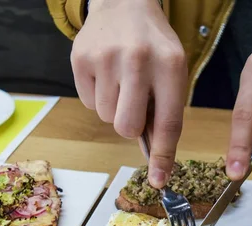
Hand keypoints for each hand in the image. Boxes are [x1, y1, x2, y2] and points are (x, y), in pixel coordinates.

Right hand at [72, 0, 186, 187]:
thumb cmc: (153, 45)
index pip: (168, 122)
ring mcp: (105, 58)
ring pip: (106, 117)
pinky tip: (105, 74)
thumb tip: (154, 156)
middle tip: (132, 107)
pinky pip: (89, 103)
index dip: (163, 156)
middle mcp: (138, 60)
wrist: (123, 4)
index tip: (159, 181)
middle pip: (126, 126)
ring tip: (120, 80)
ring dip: (114, 108)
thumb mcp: (171, 70)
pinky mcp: (80, 59)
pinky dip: (98, 96)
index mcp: (170, 65)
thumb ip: (165, 109)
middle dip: (129, 126)